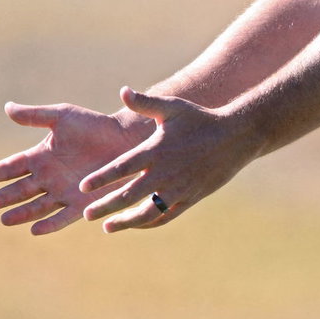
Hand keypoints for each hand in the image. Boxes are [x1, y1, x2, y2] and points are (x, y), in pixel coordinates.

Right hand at [0, 101, 153, 234]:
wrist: (126, 139)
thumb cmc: (95, 125)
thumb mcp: (62, 116)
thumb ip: (35, 115)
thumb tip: (7, 107)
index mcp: (40, 156)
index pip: (9, 168)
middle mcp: (48, 177)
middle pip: (18, 191)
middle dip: (0, 199)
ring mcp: (64, 192)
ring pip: (36, 206)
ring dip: (20, 213)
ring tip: (4, 220)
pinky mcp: (83, 203)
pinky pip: (63, 216)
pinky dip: (50, 224)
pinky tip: (35, 230)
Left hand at [77, 87, 262, 232]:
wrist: (236, 137)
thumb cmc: (201, 119)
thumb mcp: (173, 107)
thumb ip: (145, 102)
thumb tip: (122, 91)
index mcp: (157, 150)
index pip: (123, 167)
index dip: (102, 178)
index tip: (83, 186)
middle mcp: (166, 173)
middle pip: (130, 195)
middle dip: (106, 206)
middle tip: (86, 214)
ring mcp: (179, 188)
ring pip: (148, 211)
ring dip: (126, 221)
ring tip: (107, 227)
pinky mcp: (191, 198)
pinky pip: (167, 216)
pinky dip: (149, 223)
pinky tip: (135, 225)